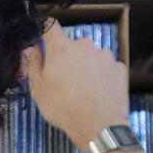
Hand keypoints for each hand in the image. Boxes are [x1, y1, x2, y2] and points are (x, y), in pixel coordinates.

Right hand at [23, 19, 130, 150]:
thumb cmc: (63, 107)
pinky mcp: (119, 68)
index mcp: (61, 48)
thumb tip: (33, 48)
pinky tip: (98, 93)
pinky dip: (102, 76)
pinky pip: (106, 68)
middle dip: (68, 58)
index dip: (46, 31)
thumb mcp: (38, 89)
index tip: (44, 40)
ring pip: (91, 57)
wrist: (98, 125)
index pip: (51, 26)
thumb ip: (33, 64)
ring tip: (83, 90)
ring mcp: (104, 55)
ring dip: (86, 67)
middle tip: (64, 80)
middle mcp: (84, 45)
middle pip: (73, 46)